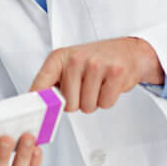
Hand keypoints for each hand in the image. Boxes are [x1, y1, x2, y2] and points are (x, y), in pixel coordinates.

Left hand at [29, 37, 163, 112]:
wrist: (128, 51)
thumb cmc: (96, 61)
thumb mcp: (69, 65)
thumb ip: (53, 83)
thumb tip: (41, 107)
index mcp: (59, 57)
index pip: (41, 85)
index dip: (40, 104)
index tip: (38, 114)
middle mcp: (76, 59)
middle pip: (68, 104)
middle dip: (78, 103)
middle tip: (86, 88)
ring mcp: (96, 65)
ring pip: (87, 106)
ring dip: (94, 102)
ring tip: (98, 85)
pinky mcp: (115, 73)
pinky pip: (105, 103)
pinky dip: (108, 100)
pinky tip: (109, 85)